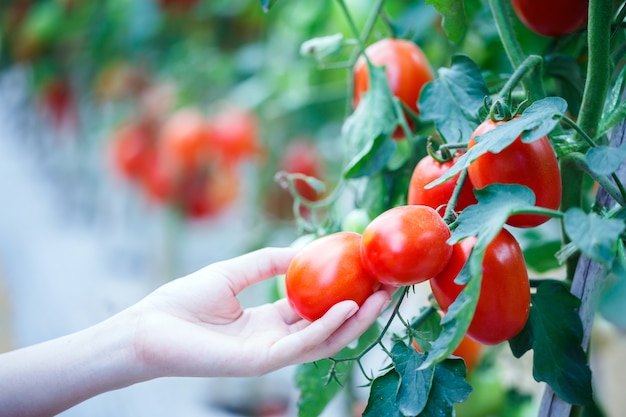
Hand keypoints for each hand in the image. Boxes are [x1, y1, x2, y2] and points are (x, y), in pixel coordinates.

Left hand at [126, 246, 392, 378]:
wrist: (149, 326)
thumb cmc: (184, 300)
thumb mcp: (235, 272)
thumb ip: (269, 262)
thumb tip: (305, 249)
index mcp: (269, 322)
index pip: (316, 310)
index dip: (344, 294)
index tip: (366, 273)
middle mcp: (276, 340)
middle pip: (328, 328)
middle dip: (361, 311)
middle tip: (387, 288)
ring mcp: (271, 354)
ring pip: (323, 341)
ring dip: (355, 321)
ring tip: (379, 297)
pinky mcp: (261, 362)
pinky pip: (302, 344)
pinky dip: (326, 326)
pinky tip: (346, 307)